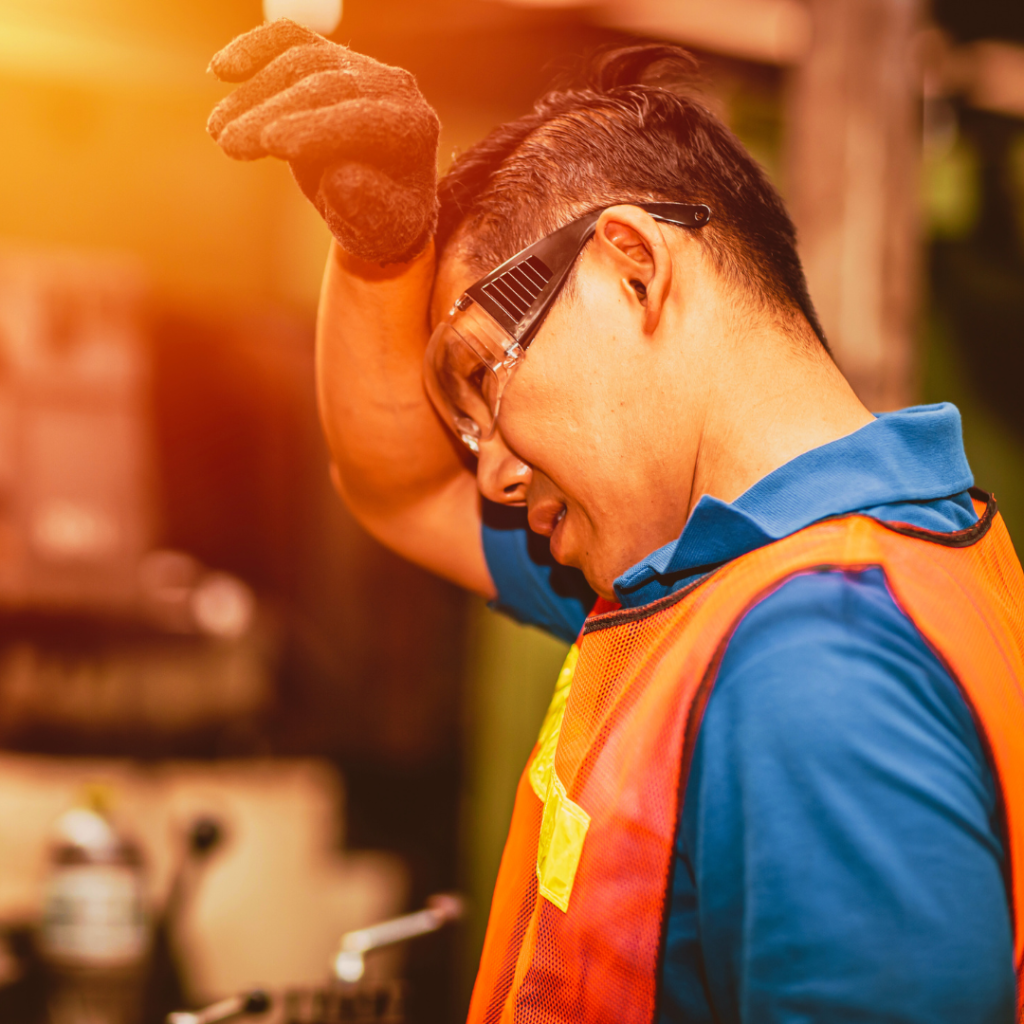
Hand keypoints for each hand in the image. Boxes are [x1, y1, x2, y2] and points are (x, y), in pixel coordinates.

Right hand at [207, 19, 439, 264]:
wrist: (380, 199)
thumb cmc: (380, 219)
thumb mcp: (379, 229)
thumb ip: (366, 208)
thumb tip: (342, 180)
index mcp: (412, 128)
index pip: (362, 120)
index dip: (315, 129)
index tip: (270, 143)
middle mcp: (394, 88)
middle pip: (325, 87)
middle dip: (272, 113)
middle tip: (228, 144)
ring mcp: (361, 66)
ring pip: (300, 63)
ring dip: (252, 95)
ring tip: (218, 132)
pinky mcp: (330, 57)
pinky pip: (290, 40)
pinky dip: (254, 48)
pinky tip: (221, 70)